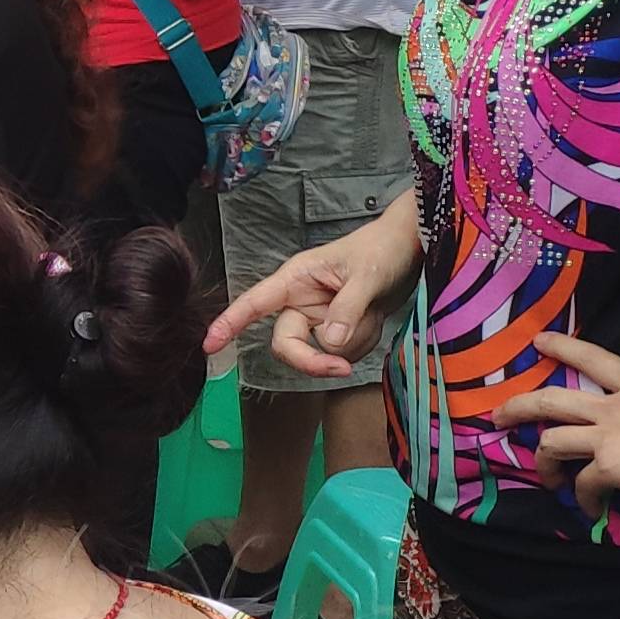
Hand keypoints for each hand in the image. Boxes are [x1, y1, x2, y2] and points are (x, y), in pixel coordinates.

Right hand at [205, 216, 418, 381]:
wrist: (410, 250)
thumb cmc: (383, 248)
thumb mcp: (367, 275)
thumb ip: (347, 309)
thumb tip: (329, 344)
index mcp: (295, 279)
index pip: (254, 303)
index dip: (229, 323)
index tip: (209, 345)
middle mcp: (300, 300)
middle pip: (288, 344)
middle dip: (313, 360)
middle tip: (343, 370)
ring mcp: (318, 317)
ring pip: (320, 352)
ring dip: (351, 344)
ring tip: (372, 315)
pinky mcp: (337, 329)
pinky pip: (342, 353)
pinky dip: (362, 343)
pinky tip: (374, 320)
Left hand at [491, 333, 619, 511]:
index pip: (593, 357)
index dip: (563, 347)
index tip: (540, 342)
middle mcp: (615, 405)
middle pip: (550, 399)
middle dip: (518, 406)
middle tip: (498, 416)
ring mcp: (607, 434)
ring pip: (550, 441)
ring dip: (542, 462)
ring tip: (548, 481)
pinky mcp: (609, 464)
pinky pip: (581, 484)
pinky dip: (583, 499)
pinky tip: (592, 511)